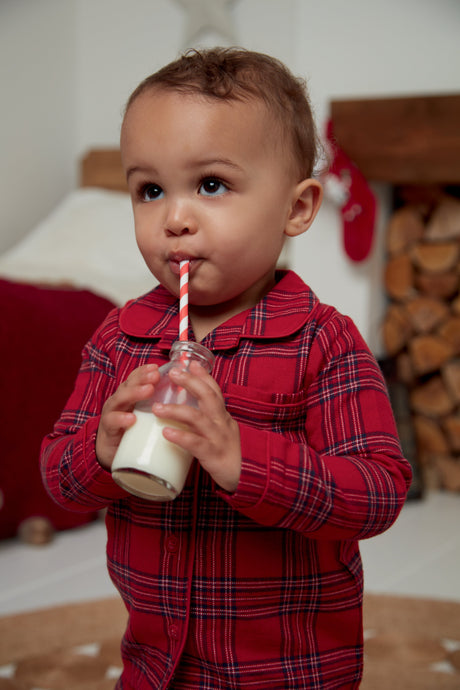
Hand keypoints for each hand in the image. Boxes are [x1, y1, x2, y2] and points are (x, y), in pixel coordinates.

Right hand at [95, 364, 159, 469]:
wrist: (113, 455)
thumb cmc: (134, 432)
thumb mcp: (148, 416)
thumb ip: (162, 405)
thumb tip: (188, 396)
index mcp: (130, 396)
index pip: (136, 378)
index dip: (145, 371)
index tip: (157, 367)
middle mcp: (120, 401)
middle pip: (129, 384)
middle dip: (142, 378)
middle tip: (156, 375)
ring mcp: (112, 414)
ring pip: (120, 399)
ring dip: (134, 393)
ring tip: (149, 390)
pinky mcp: (109, 431)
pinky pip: (112, 422)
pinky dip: (121, 419)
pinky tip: (131, 419)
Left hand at [152, 362, 241, 492]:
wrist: (246, 479)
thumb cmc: (229, 454)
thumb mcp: (221, 432)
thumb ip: (207, 420)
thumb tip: (186, 410)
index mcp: (223, 416)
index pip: (214, 390)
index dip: (203, 376)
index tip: (190, 363)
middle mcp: (222, 423)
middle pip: (208, 396)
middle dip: (190, 383)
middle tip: (173, 374)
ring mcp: (218, 438)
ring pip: (197, 418)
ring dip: (176, 410)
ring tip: (156, 407)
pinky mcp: (213, 455)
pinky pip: (195, 443)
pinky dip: (180, 436)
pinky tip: (166, 433)